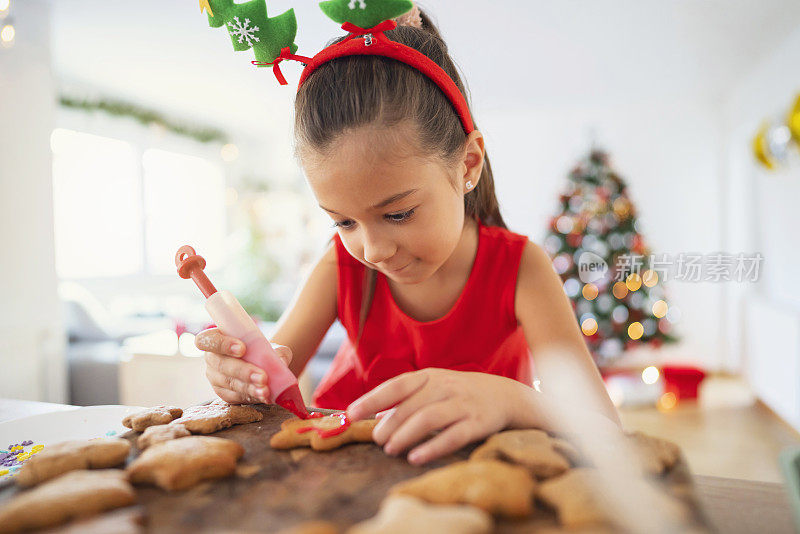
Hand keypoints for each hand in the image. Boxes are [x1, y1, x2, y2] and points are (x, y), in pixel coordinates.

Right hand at [195, 327, 291, 404]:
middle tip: (262, 376)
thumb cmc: (261, 351)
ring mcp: (214, 377)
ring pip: (228, 383)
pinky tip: (263, 397)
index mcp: (216, 338)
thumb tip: (280, 361)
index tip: (242, 348)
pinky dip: (250, 396)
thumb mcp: (271, 346)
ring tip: (265, 390)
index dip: (221, 344)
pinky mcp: (222, 393)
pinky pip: (234, 396)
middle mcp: (211, 358)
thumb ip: (277, 351)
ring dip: (248, 387)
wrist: (262, 367)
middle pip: (221, 365)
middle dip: (243, 371)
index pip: (207, 339)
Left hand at [347, 368, 523, 464]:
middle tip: (376, 440)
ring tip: (390, 449)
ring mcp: (462, 404)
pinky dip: (433, 447)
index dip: (372, 398)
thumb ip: (406, 400)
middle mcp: (444, 387)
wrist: (506, 395)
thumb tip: (375, 417)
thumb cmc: (460, 394)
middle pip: (410, 404)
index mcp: (429, 377)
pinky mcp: (478, 423)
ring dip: (406, 434)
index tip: (351, 413)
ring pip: (429, 418)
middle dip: (389, 423)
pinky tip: (416, 458)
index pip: (396, 385)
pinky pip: (453, 435)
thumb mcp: (434, 388)